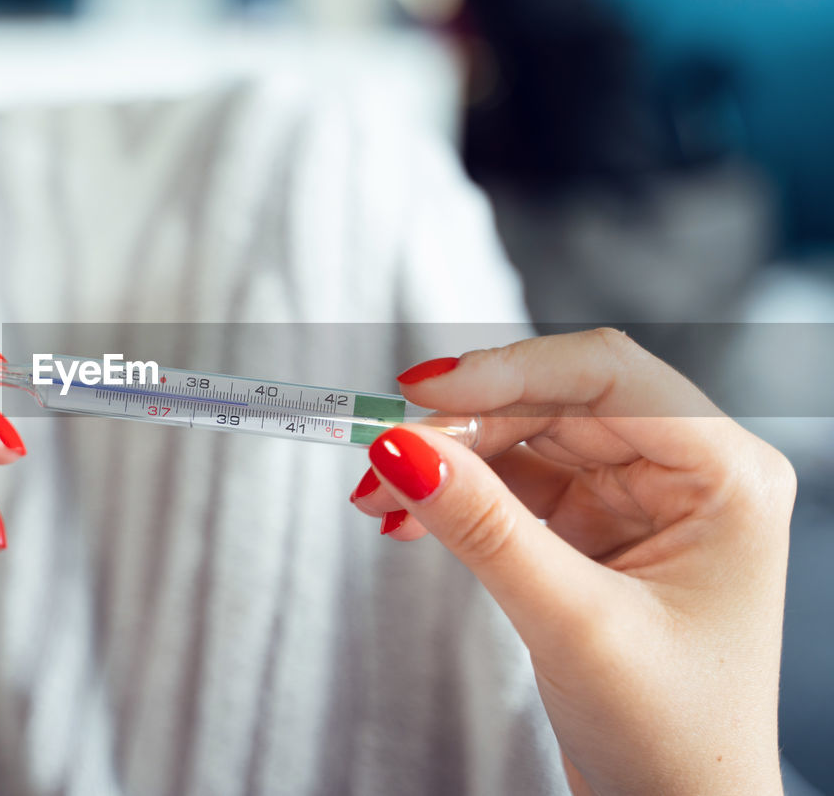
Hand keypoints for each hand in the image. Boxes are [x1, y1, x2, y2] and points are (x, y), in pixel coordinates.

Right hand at [349, 329, 793, 795]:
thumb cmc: (673, 736)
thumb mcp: (574, 623)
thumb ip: (485, 527)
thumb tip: (402, 448)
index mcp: (725, 476)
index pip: (609, 376)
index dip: (508, 369)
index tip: (420, 391)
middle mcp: (686, 472)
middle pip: (555, 403)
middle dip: (461, 425)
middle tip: (382, 453)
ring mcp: (638, 499)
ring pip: (524, 438)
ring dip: (447, 459)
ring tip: (378, 495)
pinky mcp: (593, 527)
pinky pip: (512, 483)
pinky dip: (457, 495)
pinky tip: (407, 518)